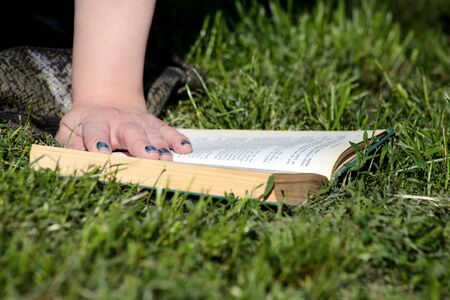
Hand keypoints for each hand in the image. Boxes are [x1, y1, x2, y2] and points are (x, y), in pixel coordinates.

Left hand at [55, 103, 191, 159]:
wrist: (105, 103)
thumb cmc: (84, 125)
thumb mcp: (70, 130)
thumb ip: (70, 144)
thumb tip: (74, 162)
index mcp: (95, 122)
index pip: (95, 131)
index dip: (98, 141)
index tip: (101, 152)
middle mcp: (119, 121)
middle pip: (131, 132)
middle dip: (141, 144)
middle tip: (149, 156)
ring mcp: (139, 122)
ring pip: (152, 133)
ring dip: (161, 145)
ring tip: (166, 158)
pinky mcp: (154, 124)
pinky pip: (168, 131)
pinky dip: (177, 139)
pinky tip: (185, 148)